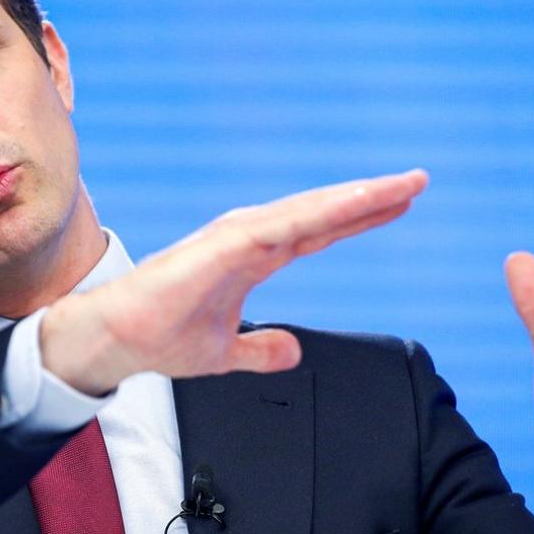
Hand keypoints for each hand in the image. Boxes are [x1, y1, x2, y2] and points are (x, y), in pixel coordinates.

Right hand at [41, 169, 428, 394]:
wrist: (115, 343)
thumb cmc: (160, 336)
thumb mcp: (226, 352)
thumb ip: (261, 349)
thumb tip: (293, 351)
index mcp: (254, 257)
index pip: (319, 231)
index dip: (359, 217)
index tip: (400, 204)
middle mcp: (249, 238)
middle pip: (322, 212)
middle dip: (371, 198)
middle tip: (417, 181)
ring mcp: (236, 238)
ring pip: (308, 212)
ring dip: (354, 198)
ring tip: (399, 187)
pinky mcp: (222, 247)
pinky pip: (281, 226)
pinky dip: (318, 213)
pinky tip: (351, 204)